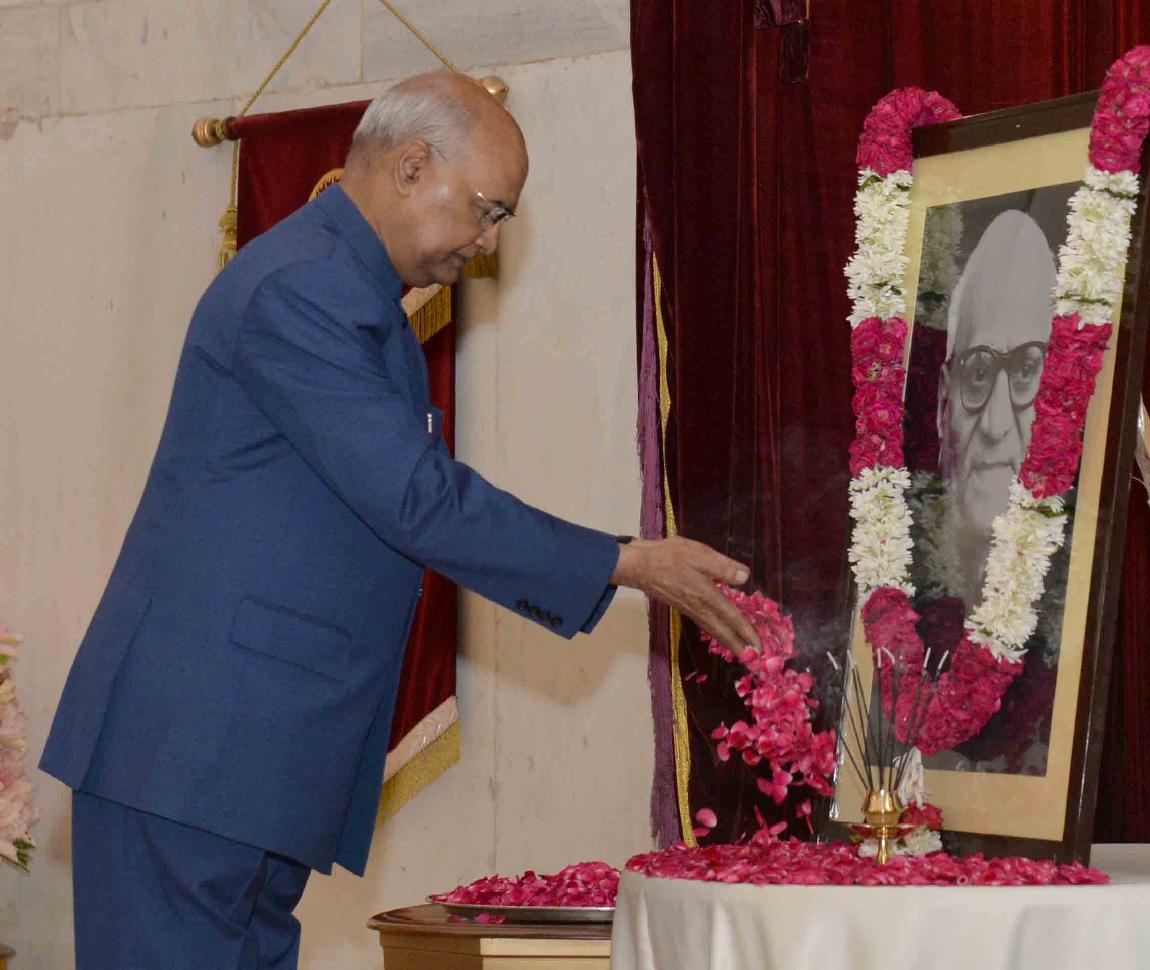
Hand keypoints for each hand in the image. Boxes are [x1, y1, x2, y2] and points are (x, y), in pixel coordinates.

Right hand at [611, 537, 759, 653]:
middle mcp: (700, 608)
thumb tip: (745, 577)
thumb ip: (722, 566)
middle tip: (756, 666)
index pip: (733, 617)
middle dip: (741, 649)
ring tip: (744, 654)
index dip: (748, 633)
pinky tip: (722, 634)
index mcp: (707, 595)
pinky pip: (707, 626)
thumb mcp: (697, 554)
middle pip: (724, 633)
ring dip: (731, 645)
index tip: (761, 650)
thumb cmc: (668, 557)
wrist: (639, 566)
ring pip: (715, 632)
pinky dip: (719, 635)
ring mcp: (691, 611)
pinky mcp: (685, 608)